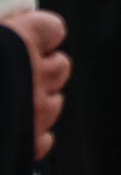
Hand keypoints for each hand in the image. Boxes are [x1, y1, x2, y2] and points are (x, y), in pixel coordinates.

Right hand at [1, 10, 67, 159]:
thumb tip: (1, 36)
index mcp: (20, 41)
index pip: (52, 29)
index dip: (40, 34)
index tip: (25, 38)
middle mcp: (35, 75)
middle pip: (60, 66)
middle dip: (42, 68)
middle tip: (15, 73)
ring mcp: (37, 113)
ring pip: (54, 102)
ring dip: (36, 102)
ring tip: (5, 104)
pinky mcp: (29, 145)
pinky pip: (42, 138)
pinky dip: (29, 135)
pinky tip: (6, 131)